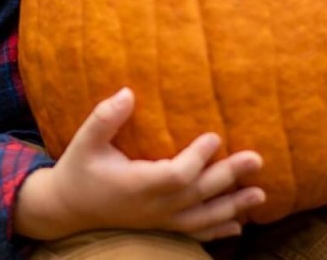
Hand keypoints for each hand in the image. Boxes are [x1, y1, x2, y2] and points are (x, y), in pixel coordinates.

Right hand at [14, 88, 264, 242]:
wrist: (66, 209)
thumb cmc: (78, 169)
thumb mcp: (85, 140)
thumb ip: (105, 117)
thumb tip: (127, 93)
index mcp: (136, 185)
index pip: (175, 175)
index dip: (197, 159)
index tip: (215, 136)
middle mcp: (152, 207)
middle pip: (197, 195)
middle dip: (229, 178)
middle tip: (257, 159)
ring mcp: (157, 221)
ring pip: (201, 219)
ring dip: (232, 206)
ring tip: (261, 195)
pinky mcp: (159, 226)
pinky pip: (193, 234)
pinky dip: (217, 231)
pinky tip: (238, 226)